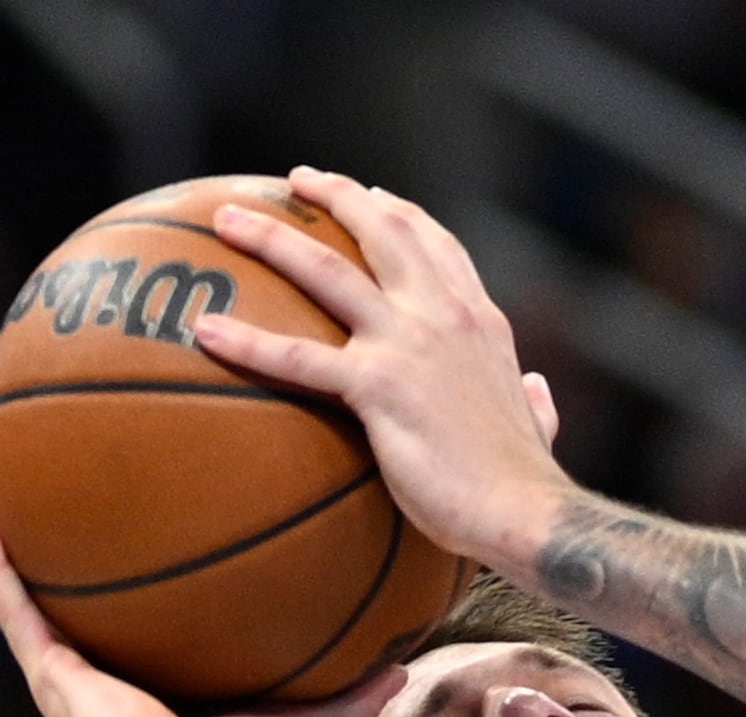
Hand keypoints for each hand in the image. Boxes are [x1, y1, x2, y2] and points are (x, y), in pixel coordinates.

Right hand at [0, 509, 397, 716]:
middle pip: (90, 604)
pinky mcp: (48, 673)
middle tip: (80, 493)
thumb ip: (348, 698)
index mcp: (158, 685)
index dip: (151, 585)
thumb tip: (404, 669)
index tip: (154, 532)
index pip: (151, 626)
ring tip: (9, 489)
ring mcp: (71, 673)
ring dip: (21, 548)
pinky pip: (13, 608)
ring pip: (37, 598)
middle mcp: (107, 676)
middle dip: (83, 557)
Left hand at [191, 169, 574, 572]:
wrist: (522, 508)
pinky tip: (207, 331)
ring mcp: (409, 345)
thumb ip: (535, 400)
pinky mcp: (377, 386)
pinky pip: (298, 359)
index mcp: (479, 323)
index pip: (437, 248)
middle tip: (298, 180)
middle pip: (383, 232)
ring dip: (272, 238)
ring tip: (227, 220)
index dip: (402, 215)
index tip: (373, 198)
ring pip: (328, 272)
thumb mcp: (538, 421)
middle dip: (337, 195)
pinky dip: (248, 342)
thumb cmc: (523, 479)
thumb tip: (538, 391)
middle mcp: (443, 317)